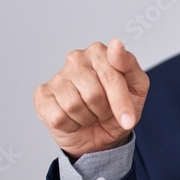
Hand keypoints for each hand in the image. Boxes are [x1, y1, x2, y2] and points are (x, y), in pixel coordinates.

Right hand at [33, 39, 149, 158]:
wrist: (101, 135)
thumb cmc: (117, 108)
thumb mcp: (136, 88)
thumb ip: (130, 65)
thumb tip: (116, 44)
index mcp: (99, 52)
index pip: (112, 76)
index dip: (121, 102)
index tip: (128, 119)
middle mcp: (76, 59)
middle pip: (94, 94)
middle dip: (105, 111)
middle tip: (105, 112)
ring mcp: (57, 76)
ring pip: (74, 106)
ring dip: (88, 118)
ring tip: (90, 114)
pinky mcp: (42, 95)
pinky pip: (59, 117)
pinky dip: (71, 125)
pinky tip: (74, 119)